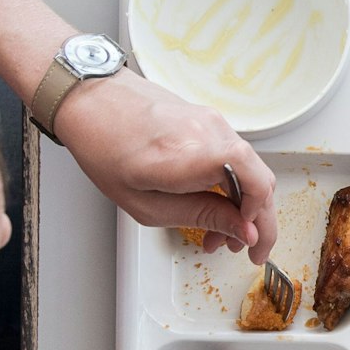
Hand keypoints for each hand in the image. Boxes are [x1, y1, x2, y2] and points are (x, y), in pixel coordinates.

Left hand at [51, 70, 281, 262]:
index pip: (255, 185)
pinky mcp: (210, 120)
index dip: (261, 219)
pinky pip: (235, 158)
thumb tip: (244, 231)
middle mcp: (211, 132)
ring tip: (220, 233)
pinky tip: (214, 204)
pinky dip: (232, 185)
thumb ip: (201, 217)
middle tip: (246, 250)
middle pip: (260, 181)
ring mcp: (213, 122)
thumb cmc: (104, 147)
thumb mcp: (146, 204)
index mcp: (192, 155)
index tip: (248, 242)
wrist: (89, 99)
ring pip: (250, 171)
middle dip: (257, 222)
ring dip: (243, 206)